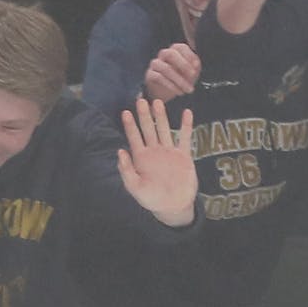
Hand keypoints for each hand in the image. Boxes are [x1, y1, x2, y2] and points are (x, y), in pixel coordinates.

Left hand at [117, 98, 197, 227]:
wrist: (173, 206)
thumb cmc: (151, 198)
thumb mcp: (135, 187)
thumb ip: (127, 170)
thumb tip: (120, 151)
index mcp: (141, 158)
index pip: (134, 138)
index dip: (130, 125)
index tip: (125, 112)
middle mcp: (154, 151)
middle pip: (148, 129)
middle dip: (144, 115)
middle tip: (140, 100)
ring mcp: (169, 152)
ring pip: (164, 130)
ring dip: (161, 116)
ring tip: (158, 102)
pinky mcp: (184, 155)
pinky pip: (185, 137)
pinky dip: (186, 125)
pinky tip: (187, 112)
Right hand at [143, 43, 200, 102]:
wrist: (167, 93)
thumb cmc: (181, 79)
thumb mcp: (191, 72)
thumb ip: (195, 67)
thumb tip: (195, 65)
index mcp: (175, 51)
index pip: (181, 47)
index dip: (189, 56)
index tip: (196, 68)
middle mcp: (164, 55)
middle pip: (170, 54)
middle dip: (183, 65)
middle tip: (192, 75)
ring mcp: (155, 64)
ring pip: (165, 68)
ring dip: (178, 80)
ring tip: (188, 89)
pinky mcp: (150, 75)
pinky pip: (158, 78)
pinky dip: (171, 85)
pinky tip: (179, 92)